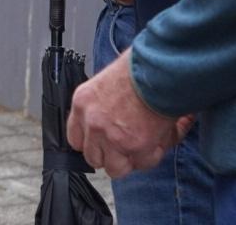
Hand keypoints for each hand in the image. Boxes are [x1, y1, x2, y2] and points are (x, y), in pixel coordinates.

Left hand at [67, 46, 193, 177]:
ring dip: (129, 160)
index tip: (102, 143)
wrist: (160, 69)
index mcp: (83, 103)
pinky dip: (153, 156)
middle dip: (110, 155)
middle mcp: (93, 122)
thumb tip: (108, 123)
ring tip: (141, 146)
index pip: (75, 138)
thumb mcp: (106, 80)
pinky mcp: (135, 147)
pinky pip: (143, 164)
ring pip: (114, 168)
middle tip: (125, 146)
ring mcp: (112, 137)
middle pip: (93, 157)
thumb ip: (101, 105)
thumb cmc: (139, 67)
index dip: (92, 143)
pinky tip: (157, 141)